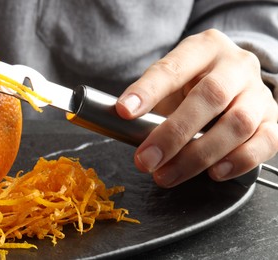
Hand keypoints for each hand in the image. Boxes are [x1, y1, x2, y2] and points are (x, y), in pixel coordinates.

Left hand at [116, 29, 277, 187]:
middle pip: (210, 96)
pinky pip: (266, 141)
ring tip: (168, 174)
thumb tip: (125, 128)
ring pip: (237, 123)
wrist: (234, 82)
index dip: (147, 91)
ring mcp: (258, 93)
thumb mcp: (170, 82)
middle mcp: (236, 66)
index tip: (123, 111)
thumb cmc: (193, 84)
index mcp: (204, 49)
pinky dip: (239, 161)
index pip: (173, 68)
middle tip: (145, 159)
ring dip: (199, 156)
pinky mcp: (274, 120)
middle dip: (173, 134)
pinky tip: (214, 173)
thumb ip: (152, 101)